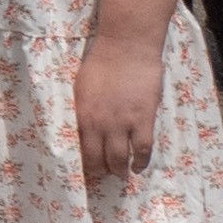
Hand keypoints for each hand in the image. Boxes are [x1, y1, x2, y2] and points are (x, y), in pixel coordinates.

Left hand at [75, 20, 169, 180]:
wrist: (126, 47)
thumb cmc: (101, 63)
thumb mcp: (81, 88)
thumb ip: (82, 111)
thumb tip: (82, 130)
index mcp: (81, 115)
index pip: (79, 149)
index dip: (83, 164)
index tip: (86, 170)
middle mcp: (99, 123)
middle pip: (98, 159)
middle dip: (101, 172)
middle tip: (104, 175)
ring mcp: (122, 122)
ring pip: (120, 159)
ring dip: (120, 170)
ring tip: (121, 173)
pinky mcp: (144, 119)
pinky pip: (143, 149)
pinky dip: (142, 162)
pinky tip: (139, 166)